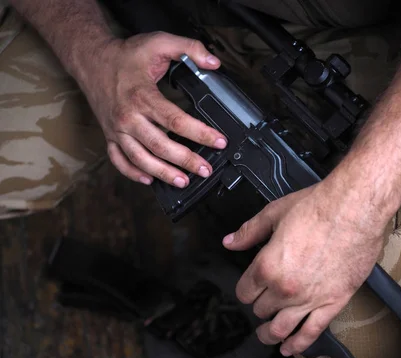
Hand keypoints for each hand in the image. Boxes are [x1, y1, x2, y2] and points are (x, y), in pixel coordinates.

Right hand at [76, 32, 226, 186]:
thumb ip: (189, 48)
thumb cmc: (126, 55)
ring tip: (183, 182)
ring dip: (162, 173)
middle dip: (186, 160)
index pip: (175, 120)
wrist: (91, 60)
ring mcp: (117, 129)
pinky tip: (149, 180)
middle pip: (160, 145)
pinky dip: (132, 173)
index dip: (200, 133)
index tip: (219, 141)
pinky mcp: (109, 135)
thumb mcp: (159, 42)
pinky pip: (118, 160)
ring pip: (140, 158)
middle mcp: (128, 116)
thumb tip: (214, 62)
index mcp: (142, 96)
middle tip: (206, 169)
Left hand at [222, 183, 386, 355]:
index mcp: (267, 266)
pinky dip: (299, 344)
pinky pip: (312, 332)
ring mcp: (309, 299)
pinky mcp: (333, 303)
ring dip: (270, 334)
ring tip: (268, 335)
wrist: (355, 209)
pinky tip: (290, 348)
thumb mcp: (275, 213)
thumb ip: (250, 232)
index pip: (245, 291)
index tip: (249, 288)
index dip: (245, 290)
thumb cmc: (318, 207)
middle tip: (264, 301)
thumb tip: (230, 242)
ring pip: (281, 328)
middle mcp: (285, 288)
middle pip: (262, 310)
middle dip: (260, 306)